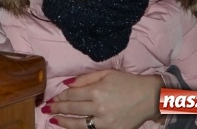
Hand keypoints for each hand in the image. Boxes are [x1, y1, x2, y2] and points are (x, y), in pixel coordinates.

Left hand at [43, 70, 162, 128]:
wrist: (150, 97)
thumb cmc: (127, 82)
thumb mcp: (106, 73)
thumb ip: (85, 78)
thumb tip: (67, 84)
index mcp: (97, 90)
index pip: (72, 95)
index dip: (60, 97)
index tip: (52, 98)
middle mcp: (99, 107)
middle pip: (72, 109)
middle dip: (57, 109)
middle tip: (47, 109)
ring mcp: (105, 122)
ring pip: (79, 124)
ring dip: (63, 122)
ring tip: (53, 120)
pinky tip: (71, 127)